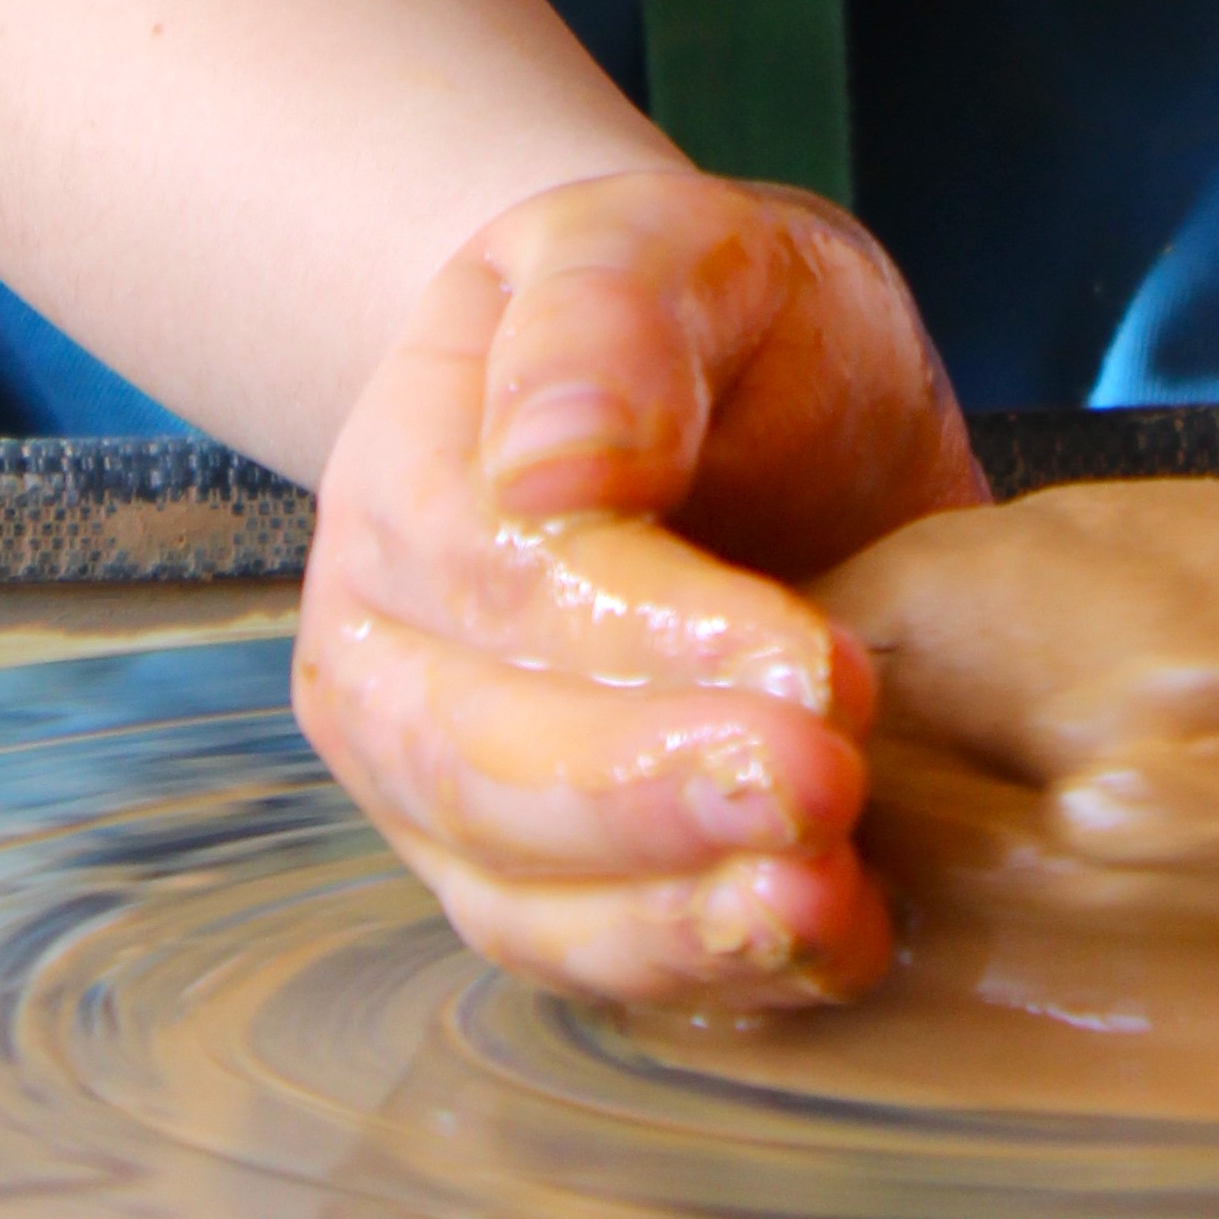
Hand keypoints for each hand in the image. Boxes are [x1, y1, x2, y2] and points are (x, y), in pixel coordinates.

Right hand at [294, 170, 986, 1009]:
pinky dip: (696, 974)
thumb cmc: (695, 317)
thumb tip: (550, 460)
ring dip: (667, 916)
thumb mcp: (670, 244)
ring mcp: (444, 782)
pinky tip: (828, 942)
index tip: (809, 655)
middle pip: (471, 755)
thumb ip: (612, 320)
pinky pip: (581, 957)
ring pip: (511, 887)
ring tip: (825, 902)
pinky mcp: (536, 876)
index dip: (637, 630)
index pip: (488, 572)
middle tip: (825, 784)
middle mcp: (390, 648)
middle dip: (648, 791)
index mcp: (403, 473)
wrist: (727, 403)